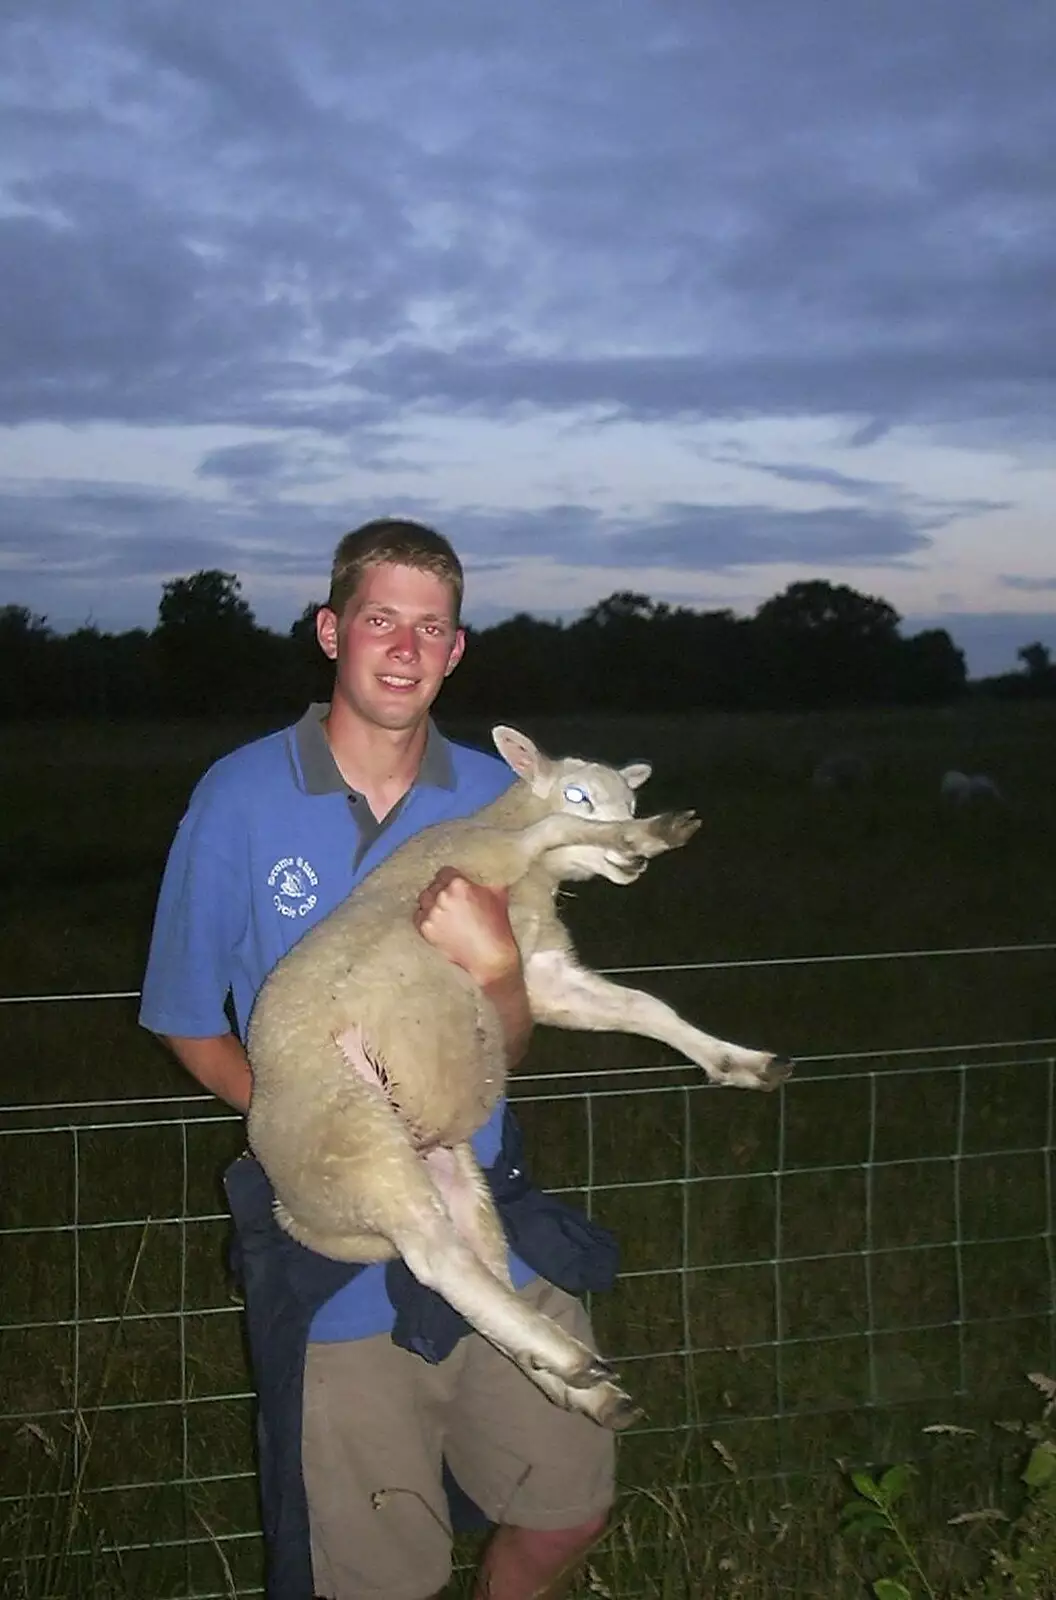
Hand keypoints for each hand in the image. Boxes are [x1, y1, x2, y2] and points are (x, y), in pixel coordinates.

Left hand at [413, 868, 520, 986]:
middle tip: (450, 900)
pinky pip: (418, 917)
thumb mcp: (498, 894)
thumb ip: (486, 880)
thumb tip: (485, 872)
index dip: (450, 878)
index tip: (453, 885)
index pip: (444, 872)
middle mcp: (442, 896)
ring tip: (441, 910)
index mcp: (458, 884)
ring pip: (423, 899)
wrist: (490, 957)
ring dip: (431, 903)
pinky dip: (425, 918)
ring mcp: (432, 913)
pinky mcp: (426, 930)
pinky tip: (437, 922)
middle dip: (441, 890)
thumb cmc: (497, 926)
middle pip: (433, 885)